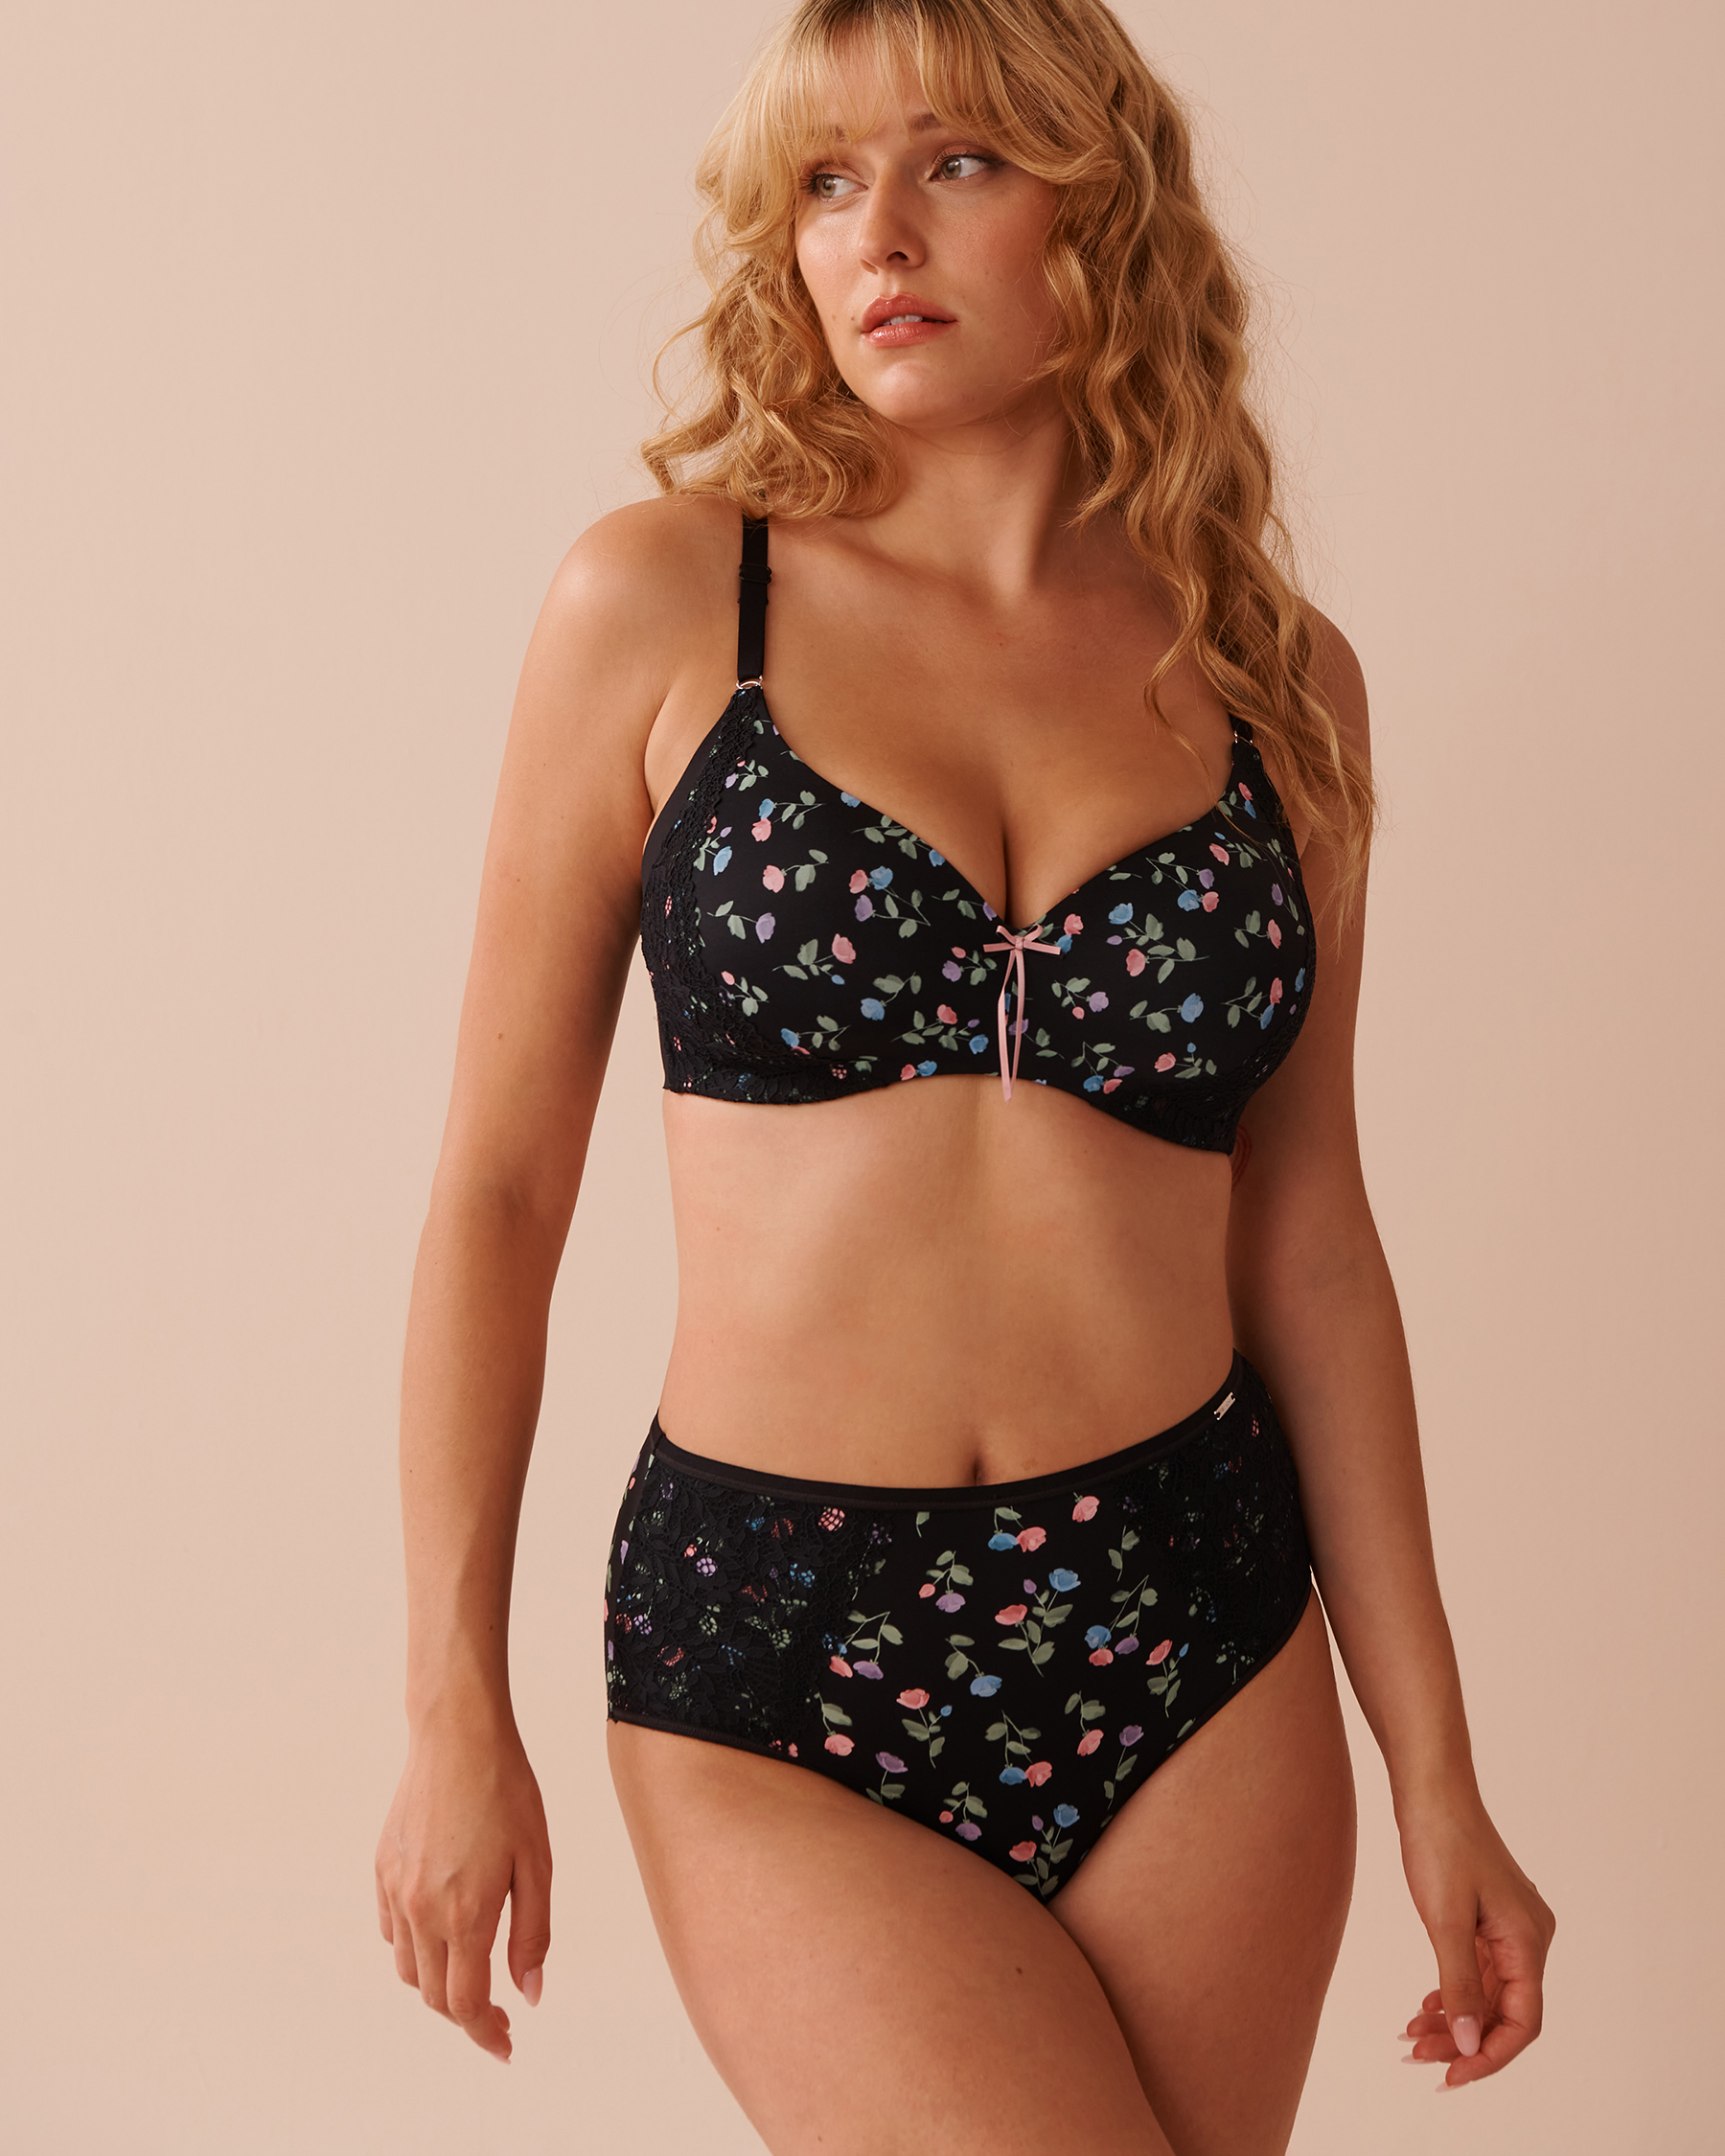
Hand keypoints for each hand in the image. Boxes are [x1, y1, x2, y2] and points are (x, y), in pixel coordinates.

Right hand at [374, 1705, 551, 2061]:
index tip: (505, 2045)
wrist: (457, 1736)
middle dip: (466, 2015)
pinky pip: (392, 1931)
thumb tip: (529, 1993)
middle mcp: (421, 1910)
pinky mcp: (382, 1868)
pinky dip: (414, 1948)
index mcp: (464, 1914)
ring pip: (408, 1968)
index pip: (465, 2004)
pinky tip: (441, 1932)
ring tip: (472, 1973)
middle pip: (434, 1995)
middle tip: (499, 2016)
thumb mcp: (537, 1863)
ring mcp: (395, 1889)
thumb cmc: (506, 1791)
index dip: (485, 2034)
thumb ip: (532, 1934)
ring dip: (438, 1984)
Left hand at [1396, 1793, 1554, 2089]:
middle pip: (1502, 2012)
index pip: (1522, 2022)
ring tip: (1410, 2036)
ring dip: (1453, 2019)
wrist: (1430, 1789)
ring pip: (1487, 1994)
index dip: (1489, 2056)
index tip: (1451, 2076)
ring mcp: (1508, 1928)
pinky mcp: (1487, 1918)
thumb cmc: (1441, 1843)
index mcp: (1529, 1941)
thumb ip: (1459, 1982)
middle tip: (1415, 2055)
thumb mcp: (1446, 1919)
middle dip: (1462, 2040)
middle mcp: (1527, 1938)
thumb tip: (1466, 2042)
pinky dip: (1452, 1992)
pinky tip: (1425, 2006)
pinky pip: (1477, 1971)